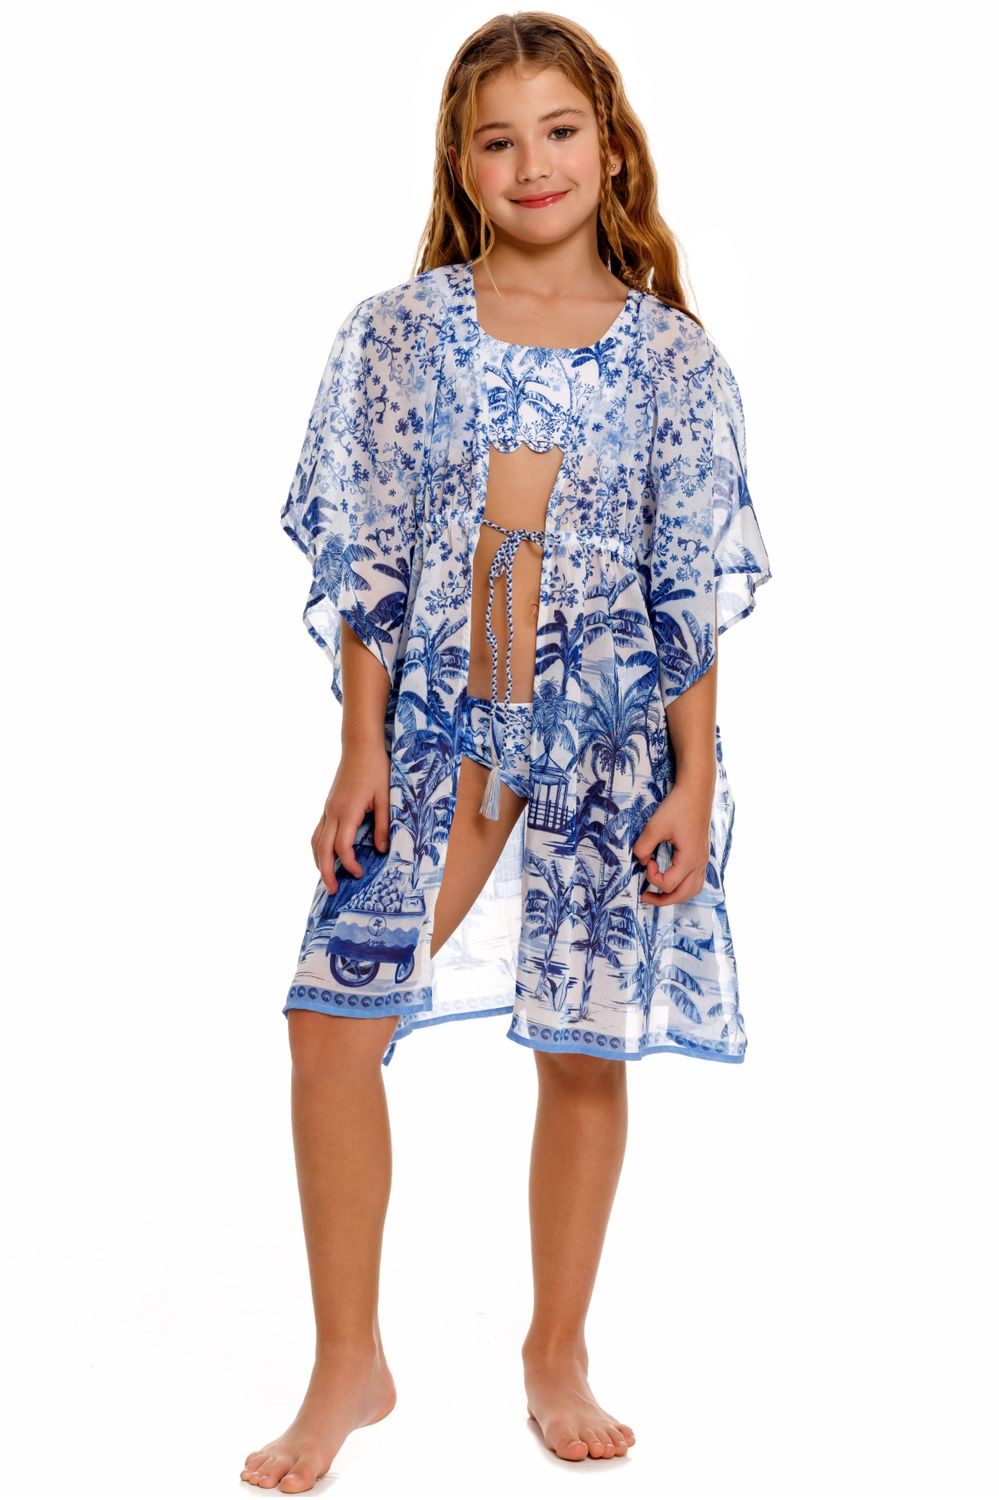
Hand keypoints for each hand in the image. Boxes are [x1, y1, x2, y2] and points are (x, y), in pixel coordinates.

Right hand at [312, 741, 391, 895]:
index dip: (349, 864)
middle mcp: (332, 812)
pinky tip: (326, 855)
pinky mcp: (328, 805)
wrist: (360, 746)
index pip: (342, 847)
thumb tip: (382, 850)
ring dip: (319, 861)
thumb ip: (384, 825)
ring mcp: (328, 808)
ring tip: (326, 878)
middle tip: (331, 892)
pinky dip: (319, 848)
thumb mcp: (386, 797)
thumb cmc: (376, 769)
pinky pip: (318, 831)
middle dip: (325, 872)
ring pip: (316, 841)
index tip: (360, 873)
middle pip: (321, 849)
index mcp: (347, 812)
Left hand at [633, 778, 712, 906]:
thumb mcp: (654, 826)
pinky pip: (696, 879)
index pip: (669, 884)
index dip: (652, 876)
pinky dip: (684, 885)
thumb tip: (642, 861)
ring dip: (675, 895)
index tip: (648, 860)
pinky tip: (673, 879)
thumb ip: (643, 847)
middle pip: (683, 894)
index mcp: (690, 860)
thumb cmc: (677, 807)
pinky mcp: (702, 854)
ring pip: (693, 890)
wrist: (696, 792)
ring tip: (659, 894)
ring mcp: (703, 860)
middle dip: (663, 900)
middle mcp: (700, 864)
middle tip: (645, 897)